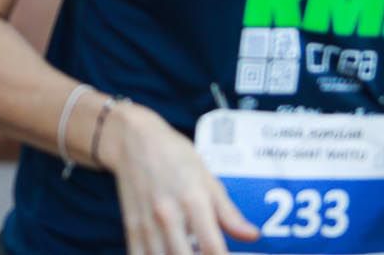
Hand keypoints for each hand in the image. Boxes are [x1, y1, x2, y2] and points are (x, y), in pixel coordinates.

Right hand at [99, 102, 257, 254]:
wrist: (132, 139)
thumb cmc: (174, 156)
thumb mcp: (206, 178)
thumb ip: (228, 212)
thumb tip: (253, 236)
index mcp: (192, 200)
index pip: (212, 246)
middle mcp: (168, 214)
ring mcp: (146, 222)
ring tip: (188, 252)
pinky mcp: (130, 225)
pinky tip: (165, 254)